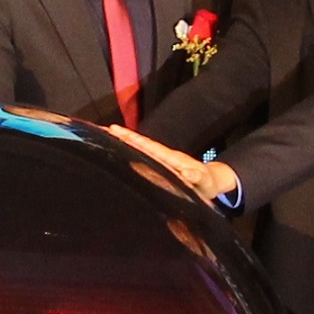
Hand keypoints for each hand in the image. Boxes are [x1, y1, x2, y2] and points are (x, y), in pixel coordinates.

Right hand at [114, 131, 234, 201]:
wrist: (210, 181)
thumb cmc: (206, 184)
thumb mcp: (204, 182)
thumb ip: (197, 178)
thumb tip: (189, 173)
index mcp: (171, 159)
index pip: (148, 146)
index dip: (133, 140)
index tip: (116, 131)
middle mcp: (163, 156)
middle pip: (140, 144)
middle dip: (122, 136)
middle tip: (102, 128)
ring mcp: (161, 160)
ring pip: (138, 149)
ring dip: (122, 142)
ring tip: (104, 135)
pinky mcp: (159, 166)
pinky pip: (141, 157)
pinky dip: (128, 151)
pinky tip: (116, 150)